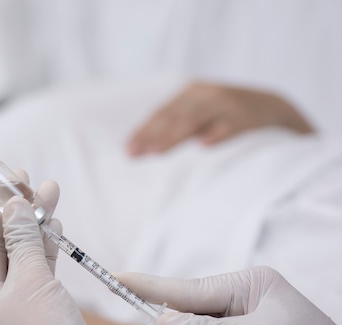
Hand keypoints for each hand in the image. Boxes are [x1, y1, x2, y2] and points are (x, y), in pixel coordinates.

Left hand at [0, 168, 134, 324]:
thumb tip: (13, 206)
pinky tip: (54, 220)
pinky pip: (35, 268)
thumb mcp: (31, 281)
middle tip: (20, 175)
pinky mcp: (35, 306)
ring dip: (33, 222)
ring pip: (19, 252)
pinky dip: (45, 245)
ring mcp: (11, 304)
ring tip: (46, 188)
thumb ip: (22, 240)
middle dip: (9, 208)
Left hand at [127, 81, 313, 155]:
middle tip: (136, 154)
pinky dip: (216, 134)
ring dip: (173, 137)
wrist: (274, 107)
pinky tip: (203, 145)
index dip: (144, 131)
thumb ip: (178, 123)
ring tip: (156, 152)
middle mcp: (206, 94)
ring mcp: (227, 104)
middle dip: (152, 136)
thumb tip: (145, 148)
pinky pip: (229, 126)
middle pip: (174, 117)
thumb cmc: (227, 115)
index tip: (128, 150)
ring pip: (195, 120)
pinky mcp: (247, 117)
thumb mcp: (201, 112)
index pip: (162, 113)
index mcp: (190, 93)